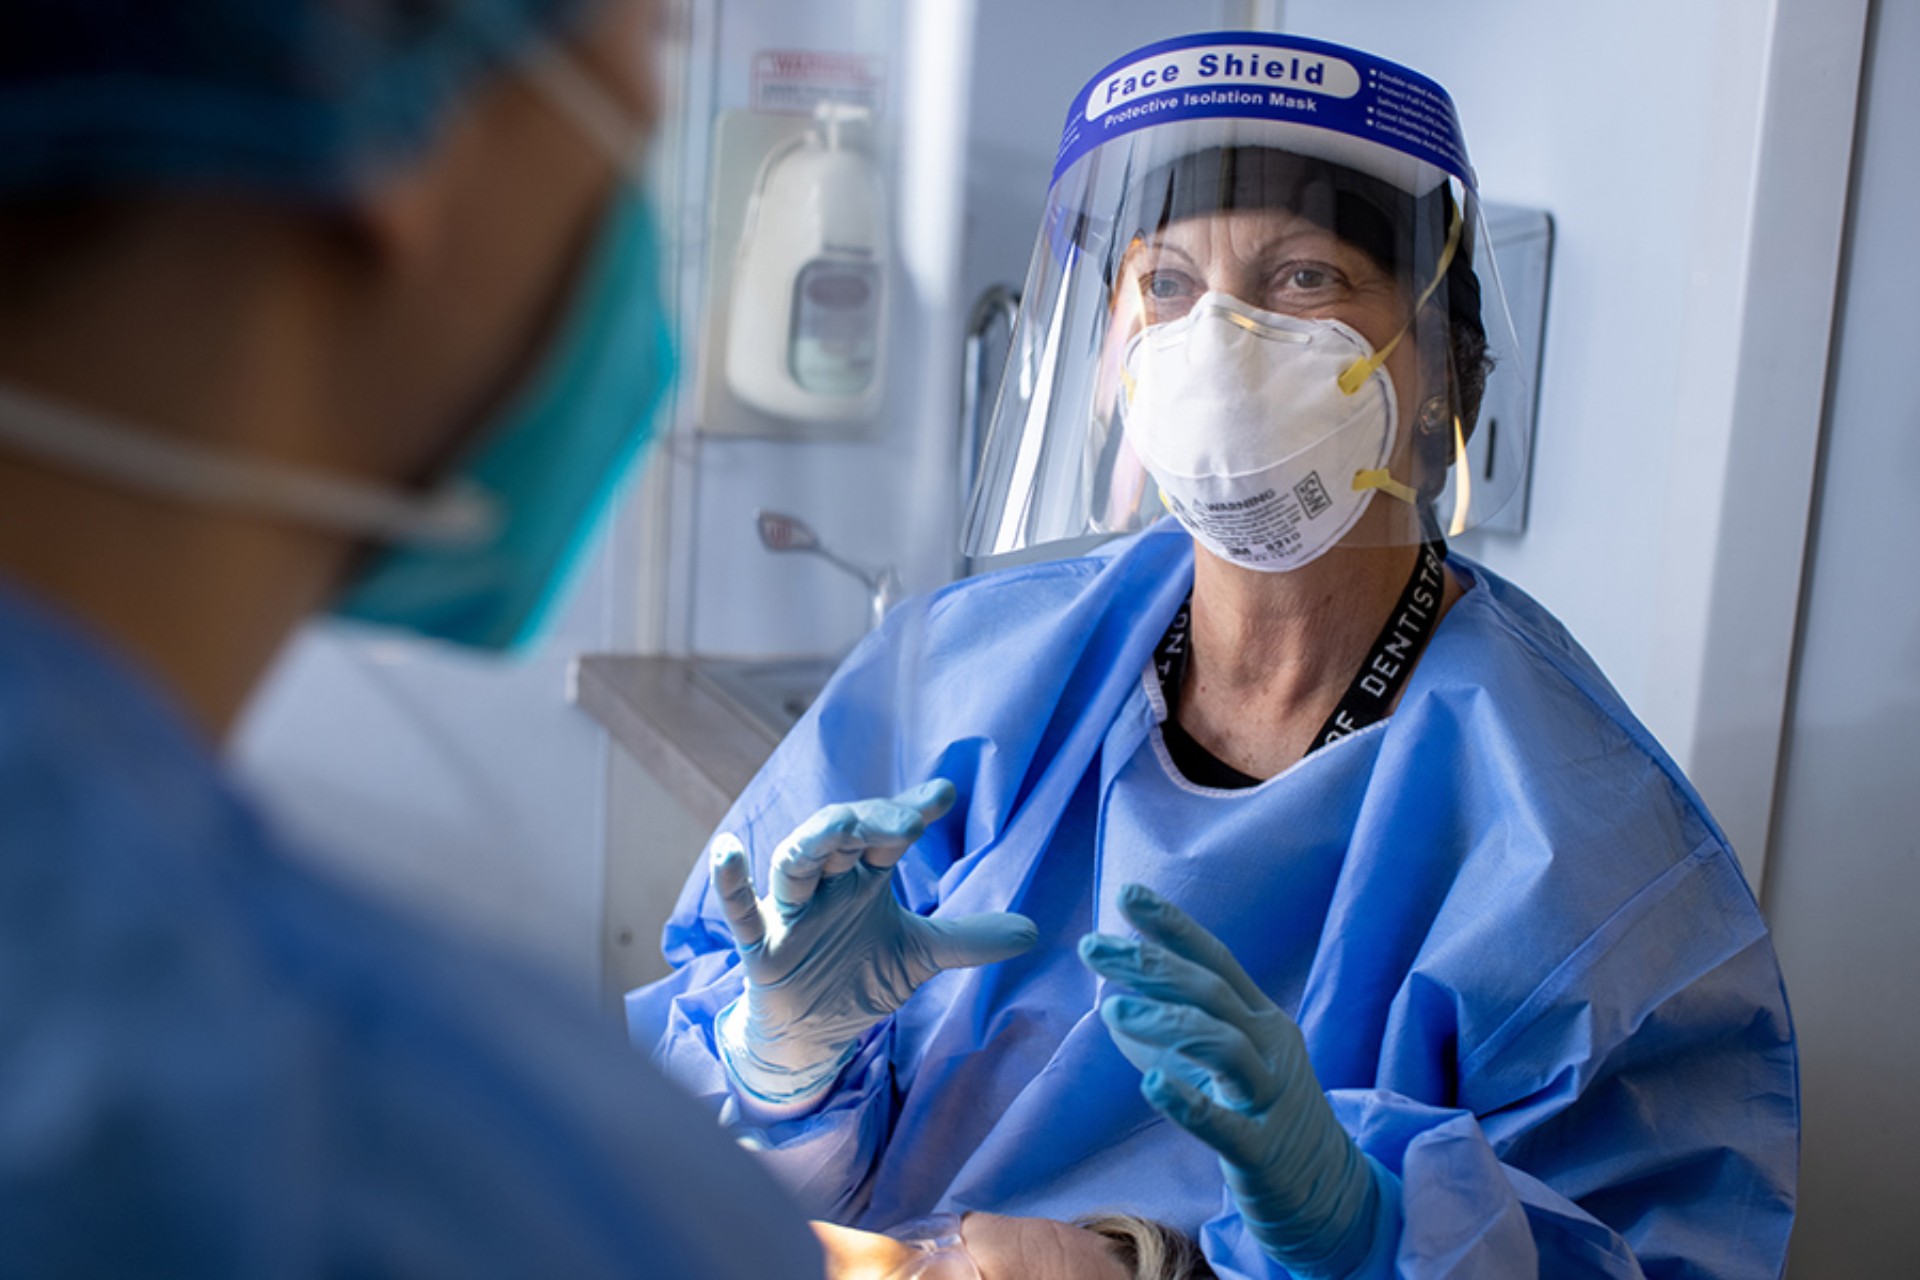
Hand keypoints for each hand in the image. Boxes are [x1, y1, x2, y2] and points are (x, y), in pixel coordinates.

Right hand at [712, 779, 1036, 1107]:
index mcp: (863, 877)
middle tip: (911, 821)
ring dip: (816, 839)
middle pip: (843, 836)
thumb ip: (968, 938)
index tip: (944, 793)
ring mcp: (791, 912)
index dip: (911, 809)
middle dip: (873, 822)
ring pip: (795, 861)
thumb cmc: (855, 976)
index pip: (888, 833)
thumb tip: (1035, 930)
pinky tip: (730, 849)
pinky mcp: (762, 945)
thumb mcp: (919, 956)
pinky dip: (733, 881)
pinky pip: (742, 909)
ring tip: (843, 822)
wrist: (811, 1036)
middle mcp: (826, 883)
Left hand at [1079, 884, 1380, 1275]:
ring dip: (1163, 1022)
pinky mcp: (1263, 1150)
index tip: (1127, 895)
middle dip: (1151, 964)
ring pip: (1222, 1044)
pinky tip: (1149, 1083)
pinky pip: (1224, 1123)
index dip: (1173, 925)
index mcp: (1261, 1018)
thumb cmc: (1265, 1118)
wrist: (1329, 1195)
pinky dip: (1187, 1099)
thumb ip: (1177, 1033)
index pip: (1215, 959)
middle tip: (1094, 947)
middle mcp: (1271, 1046)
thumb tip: (1116, 1002)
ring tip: (1110, 1010)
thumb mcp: (1228, 1064)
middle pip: (1211, 991)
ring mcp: (1271, 1096)